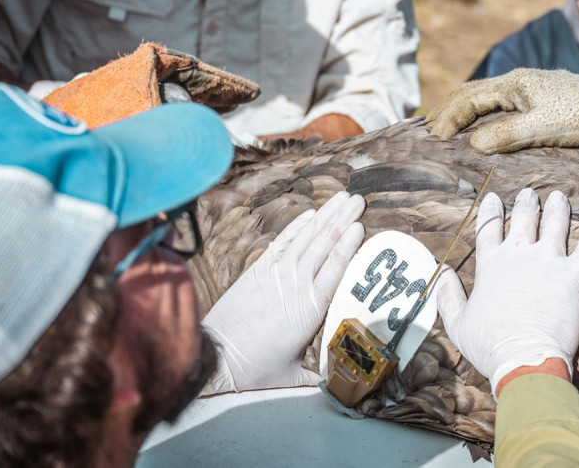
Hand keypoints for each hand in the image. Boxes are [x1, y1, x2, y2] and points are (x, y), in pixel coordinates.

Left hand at [202, 191, 365, 391]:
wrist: (217, 357)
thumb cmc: (256, 369)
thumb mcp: (295, 374)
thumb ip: (319, 372)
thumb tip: (340, 380)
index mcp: (310, 309)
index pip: (335, 268)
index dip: (349, 244)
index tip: (361, 226)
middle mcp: (295, 285)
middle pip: (324, 244)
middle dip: (343, 219)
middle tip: (359, 200)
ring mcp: (276, 274)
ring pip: (306, 238)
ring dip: (325, 216)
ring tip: (342, 198)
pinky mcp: (258, 271)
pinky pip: (282, 242)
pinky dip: (297, 226)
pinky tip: (311, 213)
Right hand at [427, 67, 578, 153]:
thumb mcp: (543, 128)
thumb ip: (506, 136)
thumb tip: (473, 145)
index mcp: (513, 84)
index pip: (468, 99)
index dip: (448, 118)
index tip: (434, 139)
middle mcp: (516, 81)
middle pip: (471, 92)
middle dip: (448, 110)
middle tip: (429, 131)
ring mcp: (528, 88)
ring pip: (484, 96)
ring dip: (463, 111)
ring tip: (446, 128)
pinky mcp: (538, 98)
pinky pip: (499, 103)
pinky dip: (481, 114)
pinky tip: (481, 127)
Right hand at [435, 188, 578, 393]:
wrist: (526, 360)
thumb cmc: (491, 346)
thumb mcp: (458, 323)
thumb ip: (448, 295)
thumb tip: (444, 273)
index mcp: (491, 265)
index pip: (489, 228)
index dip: (490, 211)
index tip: (493, 199)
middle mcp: (519, 255)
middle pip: (524, 219)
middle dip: (526, 203)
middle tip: (530, 193)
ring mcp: (548, 261)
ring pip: (555, 224)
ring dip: (557, 208)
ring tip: (559, 196)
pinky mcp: (573, 275)